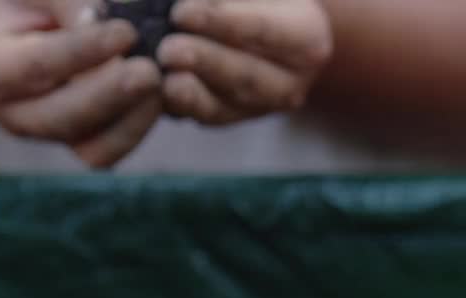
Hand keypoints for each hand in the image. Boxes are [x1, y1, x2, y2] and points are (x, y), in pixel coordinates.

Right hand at [0, 0, 163, 167]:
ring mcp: (43, 132)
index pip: (37, 64)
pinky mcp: (74, 142)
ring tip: (163, 83)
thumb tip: (98, 19)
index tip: (126, 31)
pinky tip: (162, 97)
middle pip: (60, 117)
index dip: (84, 51)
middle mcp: (8, 110)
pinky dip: (137, 128)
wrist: (26, 21)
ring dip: (131, 118)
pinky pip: (107, 152)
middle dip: (109, 95)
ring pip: (87, 146)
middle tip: (150, 71)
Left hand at [158, 0, 332, 124]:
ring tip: (164, 80)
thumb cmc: (257, 1)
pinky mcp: (236, 118)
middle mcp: (293, 80)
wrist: (263, 27)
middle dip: (204, 63)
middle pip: (246, 75)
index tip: (181, 12)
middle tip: (168, 50)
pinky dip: (181, 107)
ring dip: (190, 95)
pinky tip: (158, 93)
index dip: (220, 22)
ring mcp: (264, 106)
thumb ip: (226, 0)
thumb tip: (191, 2)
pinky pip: (207, 118)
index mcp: (308, 36)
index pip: (262, 29)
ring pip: (226, 106)